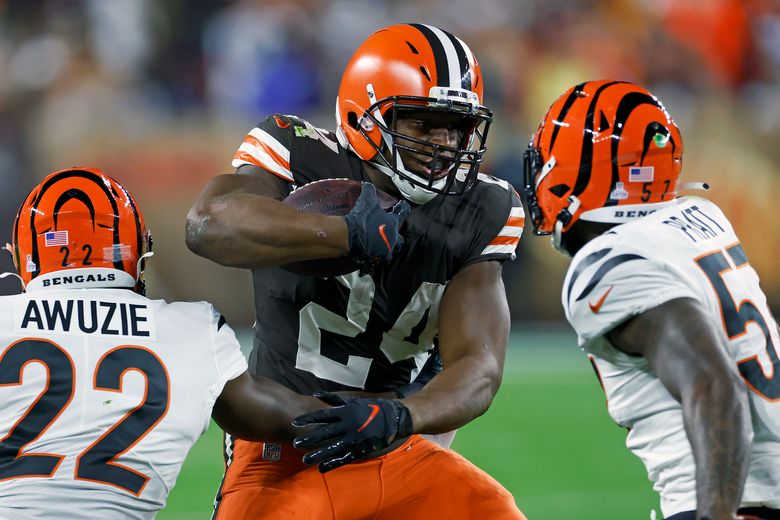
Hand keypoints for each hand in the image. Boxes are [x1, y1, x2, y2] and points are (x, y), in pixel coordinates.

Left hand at [292, 392, 413, 472]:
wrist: (395, 418)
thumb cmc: (372, 407)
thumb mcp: (354, 400)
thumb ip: (334, 398)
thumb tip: (315, 393)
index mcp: (346, 412)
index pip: (323, 415)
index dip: (309, 419)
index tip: (295, 423)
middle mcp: (348, 425)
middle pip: (325, 433)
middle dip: (309, 439)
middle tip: (295, 444)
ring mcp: (354, 439)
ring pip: (332, 447)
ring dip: (318, 454)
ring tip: (304, 459)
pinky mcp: (361, 450)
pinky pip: (344, 457)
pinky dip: (332, 463)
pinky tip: (321, 468)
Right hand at [343, 183, 409, 264]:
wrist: (349, 236)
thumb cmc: (362, 219)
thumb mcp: (366, 201)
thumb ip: (369, 191)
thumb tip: (367, 184)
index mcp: (393, 224)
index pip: (403, 213)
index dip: (402, 208)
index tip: (401, 206)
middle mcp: (392, 239)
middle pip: (400, 240)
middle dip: (397, 236)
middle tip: (390, 232)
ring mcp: (384, 251)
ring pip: (390, 252)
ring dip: (388, 248)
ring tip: (382, 245)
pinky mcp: (374, 258)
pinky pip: (378, 259)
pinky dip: (375, 256)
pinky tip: (371, 253)